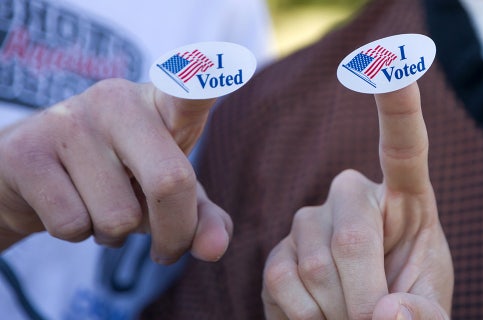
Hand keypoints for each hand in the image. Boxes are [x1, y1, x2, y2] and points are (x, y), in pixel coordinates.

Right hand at [0, 79, 231, 263]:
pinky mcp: (27, 150)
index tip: (232, 64)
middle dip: (174, 233)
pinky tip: (70, 205)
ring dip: (114, 233)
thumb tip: (215, 249)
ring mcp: (70, 120)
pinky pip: (73, 224)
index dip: (206, 79)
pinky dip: (77, 234)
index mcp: (162, 104)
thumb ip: (201, 217)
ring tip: (100, 206)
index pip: (189, 89)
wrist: (36, 173)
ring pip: (117, 217)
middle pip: (169, 182)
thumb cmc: (120, 178)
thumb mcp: (168, 194)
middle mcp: (118, 101)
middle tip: (167, 250)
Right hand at [262, 82, 452, 318]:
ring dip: (337, 313)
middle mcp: (353, 197)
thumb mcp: (429, 311)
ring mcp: (310, 221)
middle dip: (363, 297)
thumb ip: (424, 315)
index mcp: (406, 200)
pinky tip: (320, 316)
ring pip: (314, 267)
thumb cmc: (406, 308)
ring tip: (350, 318)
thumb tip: (385, 314)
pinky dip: (306, 317)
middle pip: (350, 237)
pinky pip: (282, 282)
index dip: (399, 106)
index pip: (404, 147)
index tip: (392, 63)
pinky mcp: (278, 250)